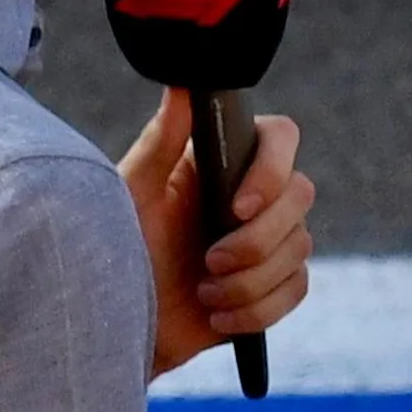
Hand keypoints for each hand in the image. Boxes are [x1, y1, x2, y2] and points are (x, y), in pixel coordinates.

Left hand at [119, 87, 316, 377]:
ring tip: (204, 293)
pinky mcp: (274, 284)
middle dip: (257, 241)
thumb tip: (182, 85)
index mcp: (220, 162)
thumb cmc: (111, 252)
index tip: (238, 206)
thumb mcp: (129, 196)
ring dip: (249, 282)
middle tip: (209, 262)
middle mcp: (251, 194)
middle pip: (299, 195)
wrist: (115, 326)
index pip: (279, 137)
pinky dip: (257, 309)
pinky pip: (295, 290)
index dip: (273, 168)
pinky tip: (218, 315)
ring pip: (298, 249)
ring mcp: (268, 240)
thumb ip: (159, 142)